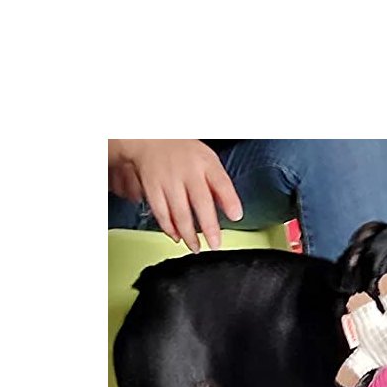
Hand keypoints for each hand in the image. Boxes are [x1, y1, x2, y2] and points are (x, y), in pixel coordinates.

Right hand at [108, 139, 242, 251]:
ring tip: (196, 247)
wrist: (150, 138)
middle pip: (200, 202)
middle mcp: (187, 172)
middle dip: (209, 227)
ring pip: (179, 212)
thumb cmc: (184, 154)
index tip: (236, 217)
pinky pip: (161, 212)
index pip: (221, 182)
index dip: (230, 201)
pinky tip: (176, 237)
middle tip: (215, 244)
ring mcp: (168, 180)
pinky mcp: (152, 188)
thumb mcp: (208, 162)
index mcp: (205, 163)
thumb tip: (233, 211)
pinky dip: (169, 228)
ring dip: (189, 234)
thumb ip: (220, 185)